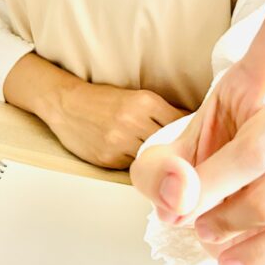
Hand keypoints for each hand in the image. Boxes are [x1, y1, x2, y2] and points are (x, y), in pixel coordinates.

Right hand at [3, 53, 183, 168]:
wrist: (65, 104)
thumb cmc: (100, 100)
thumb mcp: (134, 97)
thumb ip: (159, 113)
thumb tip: (188, 128)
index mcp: (145, 102)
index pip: (182, 122)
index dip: (191, 133)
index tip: (199, 139)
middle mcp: (134, 122)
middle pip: (170, 144)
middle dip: (178, 151)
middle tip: (186, 157)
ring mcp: (120, 142)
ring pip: (152, 159)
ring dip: (158, 162)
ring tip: (164, 163)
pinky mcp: (108, 159)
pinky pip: (133, 168)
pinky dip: (138, 166)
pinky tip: (140, 164)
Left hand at [130, 0, 264, 264]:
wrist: (218, 205)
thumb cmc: (191, 168)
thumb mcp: (153, 163)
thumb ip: (155, 173)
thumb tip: (181, 195)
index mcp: (249, 84)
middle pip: (252, 153)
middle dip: (207, 191)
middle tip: (185, 210)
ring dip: (223, 227)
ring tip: (207, 229)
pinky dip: (257, 254)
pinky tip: (234, 257)